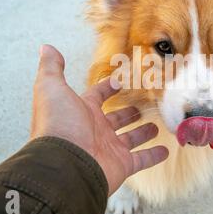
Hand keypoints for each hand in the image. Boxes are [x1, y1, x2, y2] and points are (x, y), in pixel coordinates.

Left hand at [30, 44, 168, 194]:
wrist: (64, 165)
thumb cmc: (59, 125)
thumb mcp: (51, 88)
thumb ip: (52, 68)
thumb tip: (47, 48)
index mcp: (82, 112)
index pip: (97, 96)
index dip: (107, 88)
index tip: (119, 82)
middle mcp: (96, 130)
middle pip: (116, 119)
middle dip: (128, 113)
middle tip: (141, 107)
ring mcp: (110, 149)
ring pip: (131, 139)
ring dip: (142, 133)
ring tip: (155, 126)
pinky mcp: (122, 165)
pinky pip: (142, 160)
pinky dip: (154, 155)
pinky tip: (165, 150)